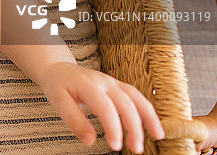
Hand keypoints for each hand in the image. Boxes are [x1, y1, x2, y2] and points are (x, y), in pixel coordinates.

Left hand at [38, 62, 164, 152]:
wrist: (58, 69)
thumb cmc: (58, 85)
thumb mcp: (58, 101)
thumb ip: (73, 119)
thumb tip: (90, 140)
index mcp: (88, 85)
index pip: (105, 107)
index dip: (113, 127)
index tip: (115, 146)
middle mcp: (104, 82)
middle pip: (125, 103)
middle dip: (134, 126)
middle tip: (136, 149)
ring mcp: (113, 82)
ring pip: (136, 97)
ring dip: (148, 117)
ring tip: (157, 136)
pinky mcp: (118, 86)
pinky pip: (137, 96)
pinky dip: (147, 110)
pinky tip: (154, 126)